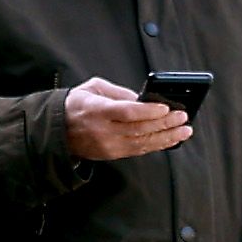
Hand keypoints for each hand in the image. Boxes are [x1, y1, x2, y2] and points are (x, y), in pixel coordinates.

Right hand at [60, 79, 192, 161]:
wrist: (58, 130)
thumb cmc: (77, 105)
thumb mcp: (94, 88)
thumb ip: (119, 92)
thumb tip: (143, 99)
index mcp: (98, 110)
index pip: (127, 112)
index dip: (149, 111)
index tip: (166, 108)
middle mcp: (103, 130)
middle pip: (140, 129)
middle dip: (165, 123)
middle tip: (182, 117)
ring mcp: (108, 145)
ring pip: (142, 143)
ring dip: (166, 137)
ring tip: (183, 131)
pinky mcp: (112, 154)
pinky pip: (138, 151)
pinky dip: (156, 145)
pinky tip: (170, 140)